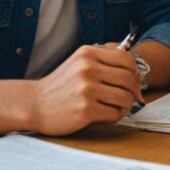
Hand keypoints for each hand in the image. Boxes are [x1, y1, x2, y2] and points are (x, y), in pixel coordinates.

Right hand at [29, 44, 143, 134]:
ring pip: (125, 97)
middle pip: (129, 78)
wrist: (35, 104)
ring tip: (115, 107)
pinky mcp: (85, 110)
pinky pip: (115, 114)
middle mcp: (88, 69)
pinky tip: (105, 115)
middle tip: (130, 98)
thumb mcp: (79, 62)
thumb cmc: (61, 85)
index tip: (133, 81)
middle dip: (133, 91)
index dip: (135, 71)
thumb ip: (104, 58)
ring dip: (125, 105)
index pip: (127, 59)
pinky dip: (115, 116)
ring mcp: (86, 89)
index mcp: (88, 53)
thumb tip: (134, 66)